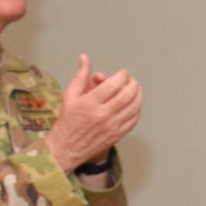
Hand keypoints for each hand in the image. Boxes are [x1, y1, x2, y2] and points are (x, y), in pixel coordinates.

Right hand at [45, 54, 142, 170]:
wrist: (67, 148)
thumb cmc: (68, 120)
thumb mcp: (70, 95)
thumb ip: (80, 76)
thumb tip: (84, 58)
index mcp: (89, 103)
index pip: (113, 84)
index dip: (122, 76)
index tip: (123, 73)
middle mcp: (102, 114)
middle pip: (127, 95)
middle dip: (133, 84)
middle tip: (131, 80)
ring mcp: (112, 126)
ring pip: (134, 107)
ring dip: (138, 95)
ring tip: (136, 90)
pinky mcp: (117, 135)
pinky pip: (134, 120)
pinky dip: (137, 109)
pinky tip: (134, 104)